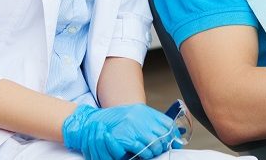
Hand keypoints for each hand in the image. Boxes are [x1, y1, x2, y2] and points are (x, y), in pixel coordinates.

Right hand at [62, 104, 178, 159]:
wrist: (91, 122)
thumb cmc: (112, 121)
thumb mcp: (132, 116)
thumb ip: (148, 122)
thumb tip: (167, 132)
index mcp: (143, 111)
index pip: (166, 123)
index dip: (172, 135)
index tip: (174, 141)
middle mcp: (140, 117)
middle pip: (162, 135)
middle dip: (162, 146)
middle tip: (159, 150)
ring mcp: (133, 127)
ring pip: (153, 145)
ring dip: (152, 152)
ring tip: (148, 153)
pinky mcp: (125, 137)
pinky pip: (140, 151)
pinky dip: (140, 155)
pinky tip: (138, 154)